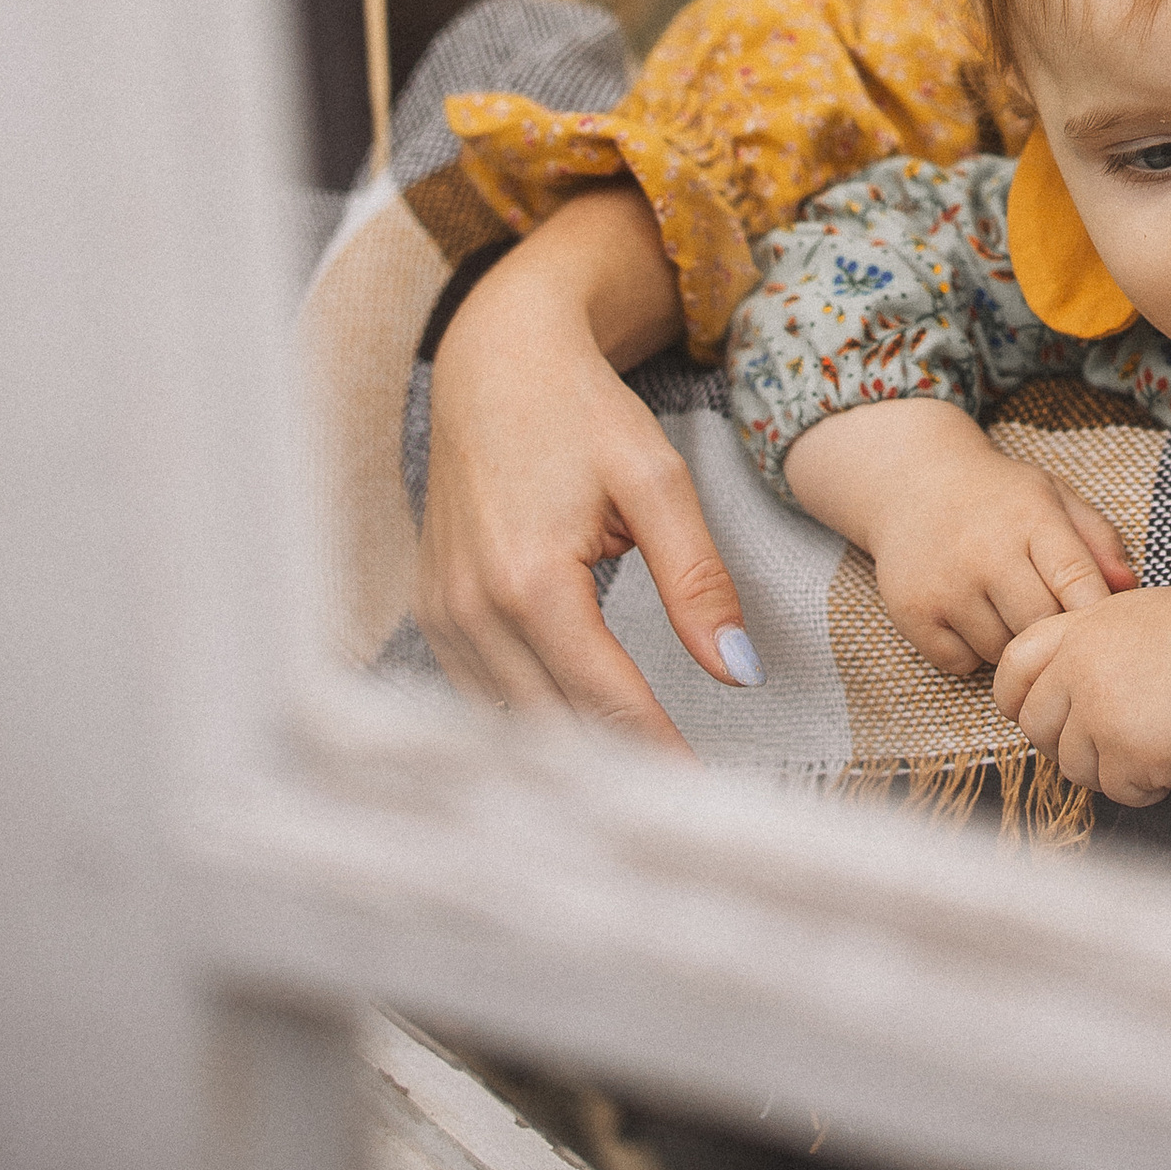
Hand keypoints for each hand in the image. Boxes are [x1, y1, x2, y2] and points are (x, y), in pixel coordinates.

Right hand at [417, 186, 752, 749]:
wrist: (497, 359)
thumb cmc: (581, 410)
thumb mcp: (656, 479)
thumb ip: (698, 579)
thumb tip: (738, 672)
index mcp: (530, 579)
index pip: (603, 702)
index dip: (656, 756)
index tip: (701, 800)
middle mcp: (471, 609)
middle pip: (550, 729)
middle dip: (614, 774)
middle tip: (676, 810)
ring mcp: (442, 616)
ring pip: (509, 724)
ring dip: (568, 760)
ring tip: (634, 791)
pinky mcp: (432, 612)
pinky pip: (478, 696)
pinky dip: (526, 725)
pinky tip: (573, 743)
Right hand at [782, 401, 1135, 674]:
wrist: (911, 479)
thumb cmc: (998, 496)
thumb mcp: (1052, 496)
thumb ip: (1097, 539)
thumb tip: (1131, 588)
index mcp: (1030, 518)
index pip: (1078, 581)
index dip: (1097, 615)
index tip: (1106, 632)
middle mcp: (985, 550)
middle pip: (1041, 626)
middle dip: (1052, 631)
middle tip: (1051, 621)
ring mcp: (946, 583)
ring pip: (1002, 651)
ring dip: (1011, 643)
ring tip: (1006, 609)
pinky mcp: (913, 612)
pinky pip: (961, 663)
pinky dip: (971, 653)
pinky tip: (971, 618)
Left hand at [992, 578, 1170, 806]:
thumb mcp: (1134, 614)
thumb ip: (1089, 641)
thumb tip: (1061, 676)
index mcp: (1078, 631)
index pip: (1012, 667)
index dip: (1018, 695)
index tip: (1040, 709)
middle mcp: (1079, 672)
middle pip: (1036, 726)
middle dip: (1064, 740)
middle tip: (1107, 736)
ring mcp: (1100, 716)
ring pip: (1074, 766)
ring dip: (1107, 766)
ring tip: (1149, 741)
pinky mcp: (1126, 757)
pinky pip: (1117, 790)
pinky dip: (1142, 785)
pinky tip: (1169, 758)